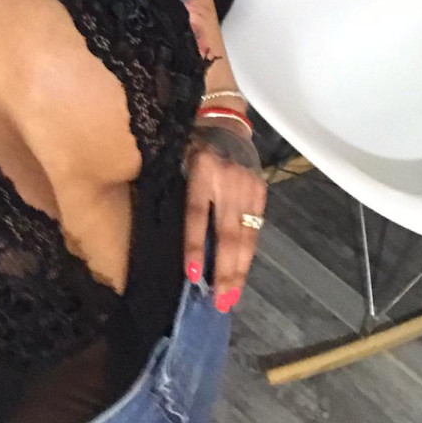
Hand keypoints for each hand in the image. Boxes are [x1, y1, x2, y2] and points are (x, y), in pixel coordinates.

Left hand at [182, 122, 266, 310]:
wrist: (226, 121)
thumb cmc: (190, 142)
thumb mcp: (176, 158)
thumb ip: (174, 188)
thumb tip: (161, 232)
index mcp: (202, 168)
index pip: (198, 213)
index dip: (195, 245)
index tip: (192, 275)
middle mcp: (228, 179)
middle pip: (227, 233)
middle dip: (224, 270)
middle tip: (219, 302)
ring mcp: (248, 187)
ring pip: (245, 236)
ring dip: (238, 269)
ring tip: (231, 297)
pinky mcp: (260, 192)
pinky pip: (254, 230)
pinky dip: (246, 254)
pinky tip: (240, 274)